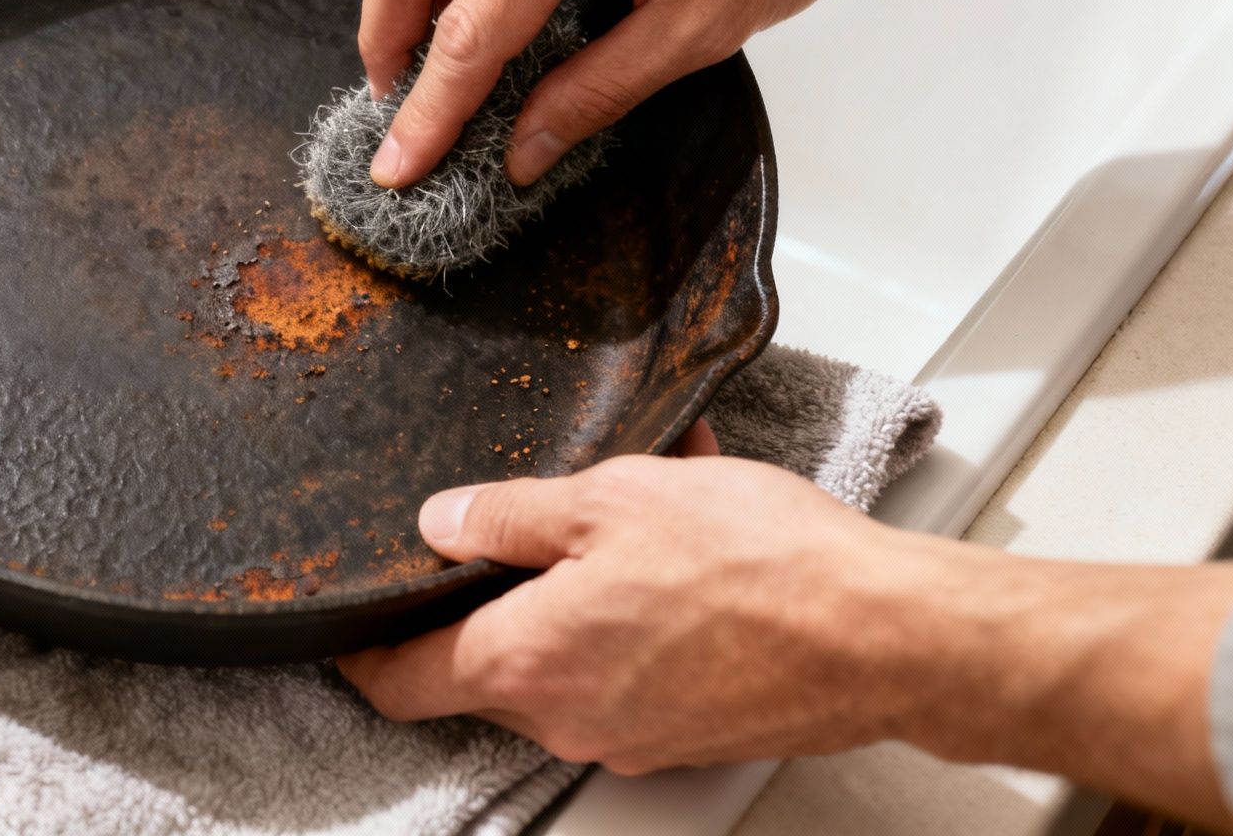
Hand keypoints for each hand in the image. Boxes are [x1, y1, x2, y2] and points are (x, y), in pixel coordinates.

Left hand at [337, 429, 928, 772]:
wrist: (884, 634)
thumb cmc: (759, 565)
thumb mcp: (610, 500)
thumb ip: (509, 516)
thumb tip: (443, 523)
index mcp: (527, 663)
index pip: (401, 684)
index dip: (362, 653)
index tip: (348, 630)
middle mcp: (570, 718)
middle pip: (487, 668)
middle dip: (495, 599)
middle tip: (519, 530)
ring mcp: (632, 733)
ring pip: (569, 660)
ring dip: (578, 596)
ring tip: (625, 521)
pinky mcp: (689, 731)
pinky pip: (634, 667)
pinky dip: (637, 614)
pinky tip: (680, 551)